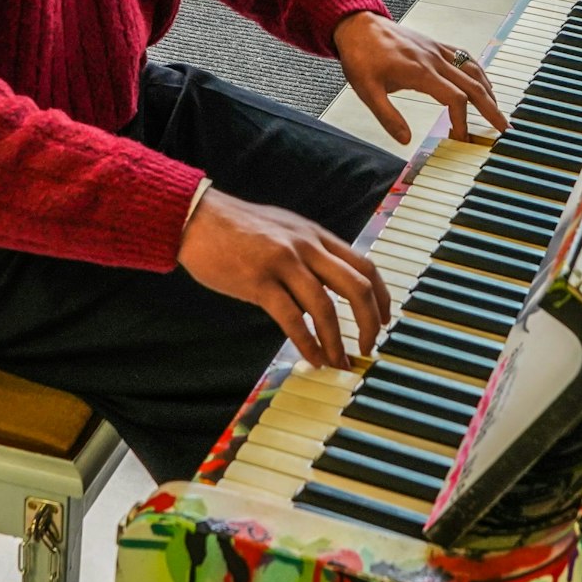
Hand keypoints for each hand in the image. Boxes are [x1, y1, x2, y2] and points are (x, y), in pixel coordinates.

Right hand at [178, 188, 389, 367]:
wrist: (197, 218)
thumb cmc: (237, 228)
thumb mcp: (284, 229)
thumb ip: (308, 252)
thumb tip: (328, 283)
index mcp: (315, 235)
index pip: (364, 266)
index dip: (381, 297)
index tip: (384, 320)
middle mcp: (306, 246)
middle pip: (356, 286)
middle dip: (370, 322)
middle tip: (369, 347)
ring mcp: (282, 262)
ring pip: (325, 307)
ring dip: (337, 341)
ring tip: (339, 362)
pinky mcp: (258, 281)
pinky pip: (291, 318)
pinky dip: (307, 343)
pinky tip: (313, 358)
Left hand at [333, 11, 504, 144]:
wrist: (357, 25)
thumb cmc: (360, 57)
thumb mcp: (366, 91)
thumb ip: (388, 116)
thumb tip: (406, 140)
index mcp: (420, 72)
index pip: (455, 99)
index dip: (462, 121)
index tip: (462, 137)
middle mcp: (434, 59)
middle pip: (472, 85)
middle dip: (490, 108)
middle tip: (504, 127)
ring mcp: (436, 50)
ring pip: (472, 69)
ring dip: (488, 90)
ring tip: (497, 109)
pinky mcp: (434, 44)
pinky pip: (463, 56)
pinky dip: (477, 70)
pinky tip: (483, 81)